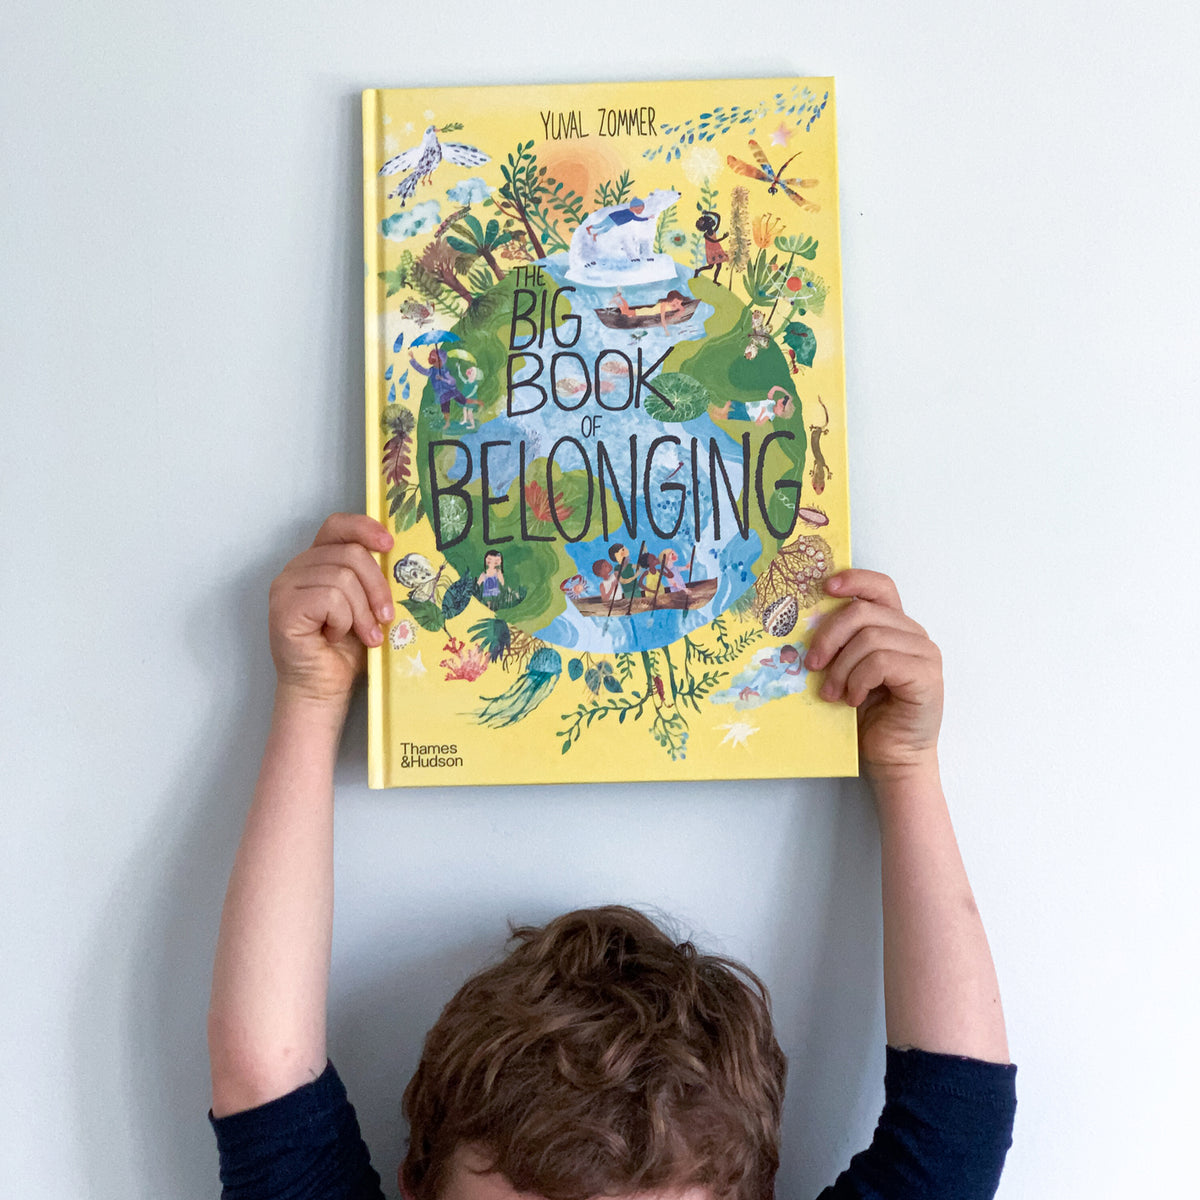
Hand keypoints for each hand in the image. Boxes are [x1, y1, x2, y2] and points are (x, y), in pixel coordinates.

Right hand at [267, 514, 393, 706]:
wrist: (324, 690)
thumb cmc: (347, 651)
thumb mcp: (367, 605)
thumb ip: (372, 578)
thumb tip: (402, 557)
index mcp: (317, 561)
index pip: (337, 526)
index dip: (365, 528)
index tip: (390, 545)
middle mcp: (296, 568)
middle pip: (350, 553)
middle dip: (377, 587)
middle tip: (386, 618)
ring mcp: (285, 587)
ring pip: (342, 578)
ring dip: (362, 612)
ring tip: (365, 635)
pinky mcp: (283, 607)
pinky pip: (330, 598)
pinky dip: (344, 621)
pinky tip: (337, 638)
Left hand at [805, 570, 942, 778]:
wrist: (892, 758)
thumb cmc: (867, 717)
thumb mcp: (846, 671)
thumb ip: (839, 644)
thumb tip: (800, 624)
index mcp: (894, 627)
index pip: (879, 587)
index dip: (853, 580)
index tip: (824, 588)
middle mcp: (913, 634)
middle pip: (863, 611)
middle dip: (829, 636)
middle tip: (811, 664)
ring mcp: (924, 653)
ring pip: (869, 638)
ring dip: (841, 668)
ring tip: (833, 693)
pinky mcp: (927, 675)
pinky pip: (881, 661)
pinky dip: (858, 680)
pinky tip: (854, 699)